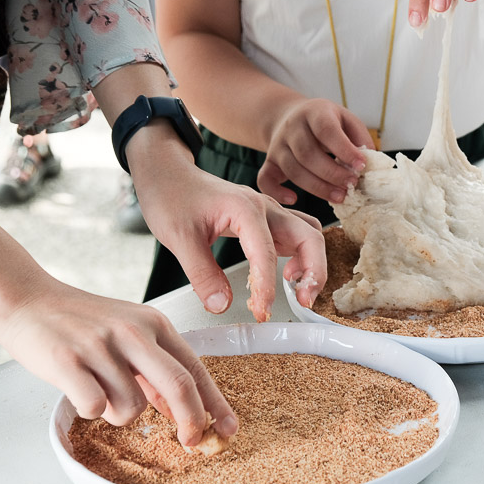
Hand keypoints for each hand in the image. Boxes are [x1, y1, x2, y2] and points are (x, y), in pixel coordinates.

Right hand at [0, 281, 236, 446]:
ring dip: (119, 414)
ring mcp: (101, 345)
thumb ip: (155, 368)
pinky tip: (78, 387)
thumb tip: (181, 409)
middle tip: (191, 441)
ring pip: (132, 407)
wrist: (29, 300)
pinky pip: (94, 407)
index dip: (214, 403)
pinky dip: (90, 409)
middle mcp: (133, 331)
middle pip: (179, 385)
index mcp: (154, 323)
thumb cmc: (82, 322)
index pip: (194, 368)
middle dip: (192, 421)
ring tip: (100, 389)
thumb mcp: (129, 333)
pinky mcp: (69, 361)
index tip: (229, 428)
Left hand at [128, 122, 326, 319]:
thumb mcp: (178, 238)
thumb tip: (222, 306)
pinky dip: (301, 255)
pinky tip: (287, 274)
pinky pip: (296, 234)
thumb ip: (202, 273)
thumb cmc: (172, 196)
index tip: (261, 310)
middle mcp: (264, 207)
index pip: (267, 253)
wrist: (168, 173)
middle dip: (315, 271)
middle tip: (305, 300)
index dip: (267, 286)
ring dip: (313, 263)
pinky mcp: (265, 219)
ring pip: (309, 233)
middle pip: (309, 236)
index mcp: (245, 208)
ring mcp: (268, 211)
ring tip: (300, 290)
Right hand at [258, 98, 372, 204]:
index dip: (344, 149)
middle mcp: (292, 127)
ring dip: (317, 187)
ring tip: (340, 196)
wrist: (292, 116)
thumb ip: (359, 137)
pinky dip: (277, 192)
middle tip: (352, 185)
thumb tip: (371, 163)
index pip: (326, 130)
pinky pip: (265, 179)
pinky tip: (294, 200)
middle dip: (332, 173)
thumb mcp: (345, 119)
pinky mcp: (269, 161)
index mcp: (314, 112)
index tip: (361, 166)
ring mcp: (278, 145)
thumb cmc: (326, 122)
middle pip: (308, 154)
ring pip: (293, 170)